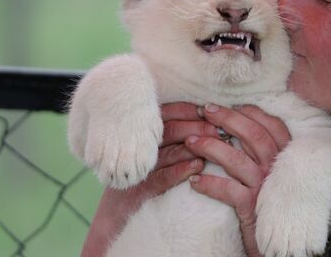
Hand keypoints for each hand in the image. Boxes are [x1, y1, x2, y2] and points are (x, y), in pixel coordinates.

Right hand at [80, 103, 207, 256]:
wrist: (113, 220)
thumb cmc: (139, 183)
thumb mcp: (150, 156)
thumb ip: (170, 139)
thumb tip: (204, 122)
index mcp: (139, 137)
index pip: (163, 115)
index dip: (185, 110)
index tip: (207, 110)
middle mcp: (135, 150)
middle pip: (167, 130)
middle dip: (195, 126)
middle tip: (217, 128)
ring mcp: (134, 171)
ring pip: (166, 152)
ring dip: (193, 146)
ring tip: (214, 144)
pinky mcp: (136, 192)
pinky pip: (159, 179)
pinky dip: (179, 171)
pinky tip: (197, 166)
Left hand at [179, 103, 290, 256]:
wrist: (275, 239)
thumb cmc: (268, 199)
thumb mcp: (270, 170)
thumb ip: (260, 149)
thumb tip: (238, 123)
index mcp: (285, 156)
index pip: (272, 125)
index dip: (250, 112)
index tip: (228, 105)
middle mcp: (278, 168)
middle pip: (254, 135)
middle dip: (227, 119)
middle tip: (204, 110)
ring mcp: (265, 187)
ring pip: (237, 160)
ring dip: (211, 147)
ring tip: (190, 142)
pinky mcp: (253, 207)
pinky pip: (229, 191)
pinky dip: (210, 184)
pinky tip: (194, 182)